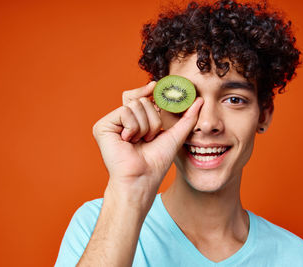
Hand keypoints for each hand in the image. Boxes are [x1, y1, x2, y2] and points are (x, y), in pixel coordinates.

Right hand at [92, 81, 202, 206]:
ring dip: (145, 127)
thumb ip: (187, 117)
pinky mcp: (102, 126)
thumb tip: (200, 100)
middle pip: (142, 100)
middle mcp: (121, 120)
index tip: (156, 86)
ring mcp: (111, 123)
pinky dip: (133, 127)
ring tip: (139, 142)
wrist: (143, 178)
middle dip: (153, 120)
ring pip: (135, 105)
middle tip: (148, 138)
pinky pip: (125, 112)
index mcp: (135, 121)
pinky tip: (128, 141)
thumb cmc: (156, 162)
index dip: (147, 90)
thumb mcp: (175, 135)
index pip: (140, 97)